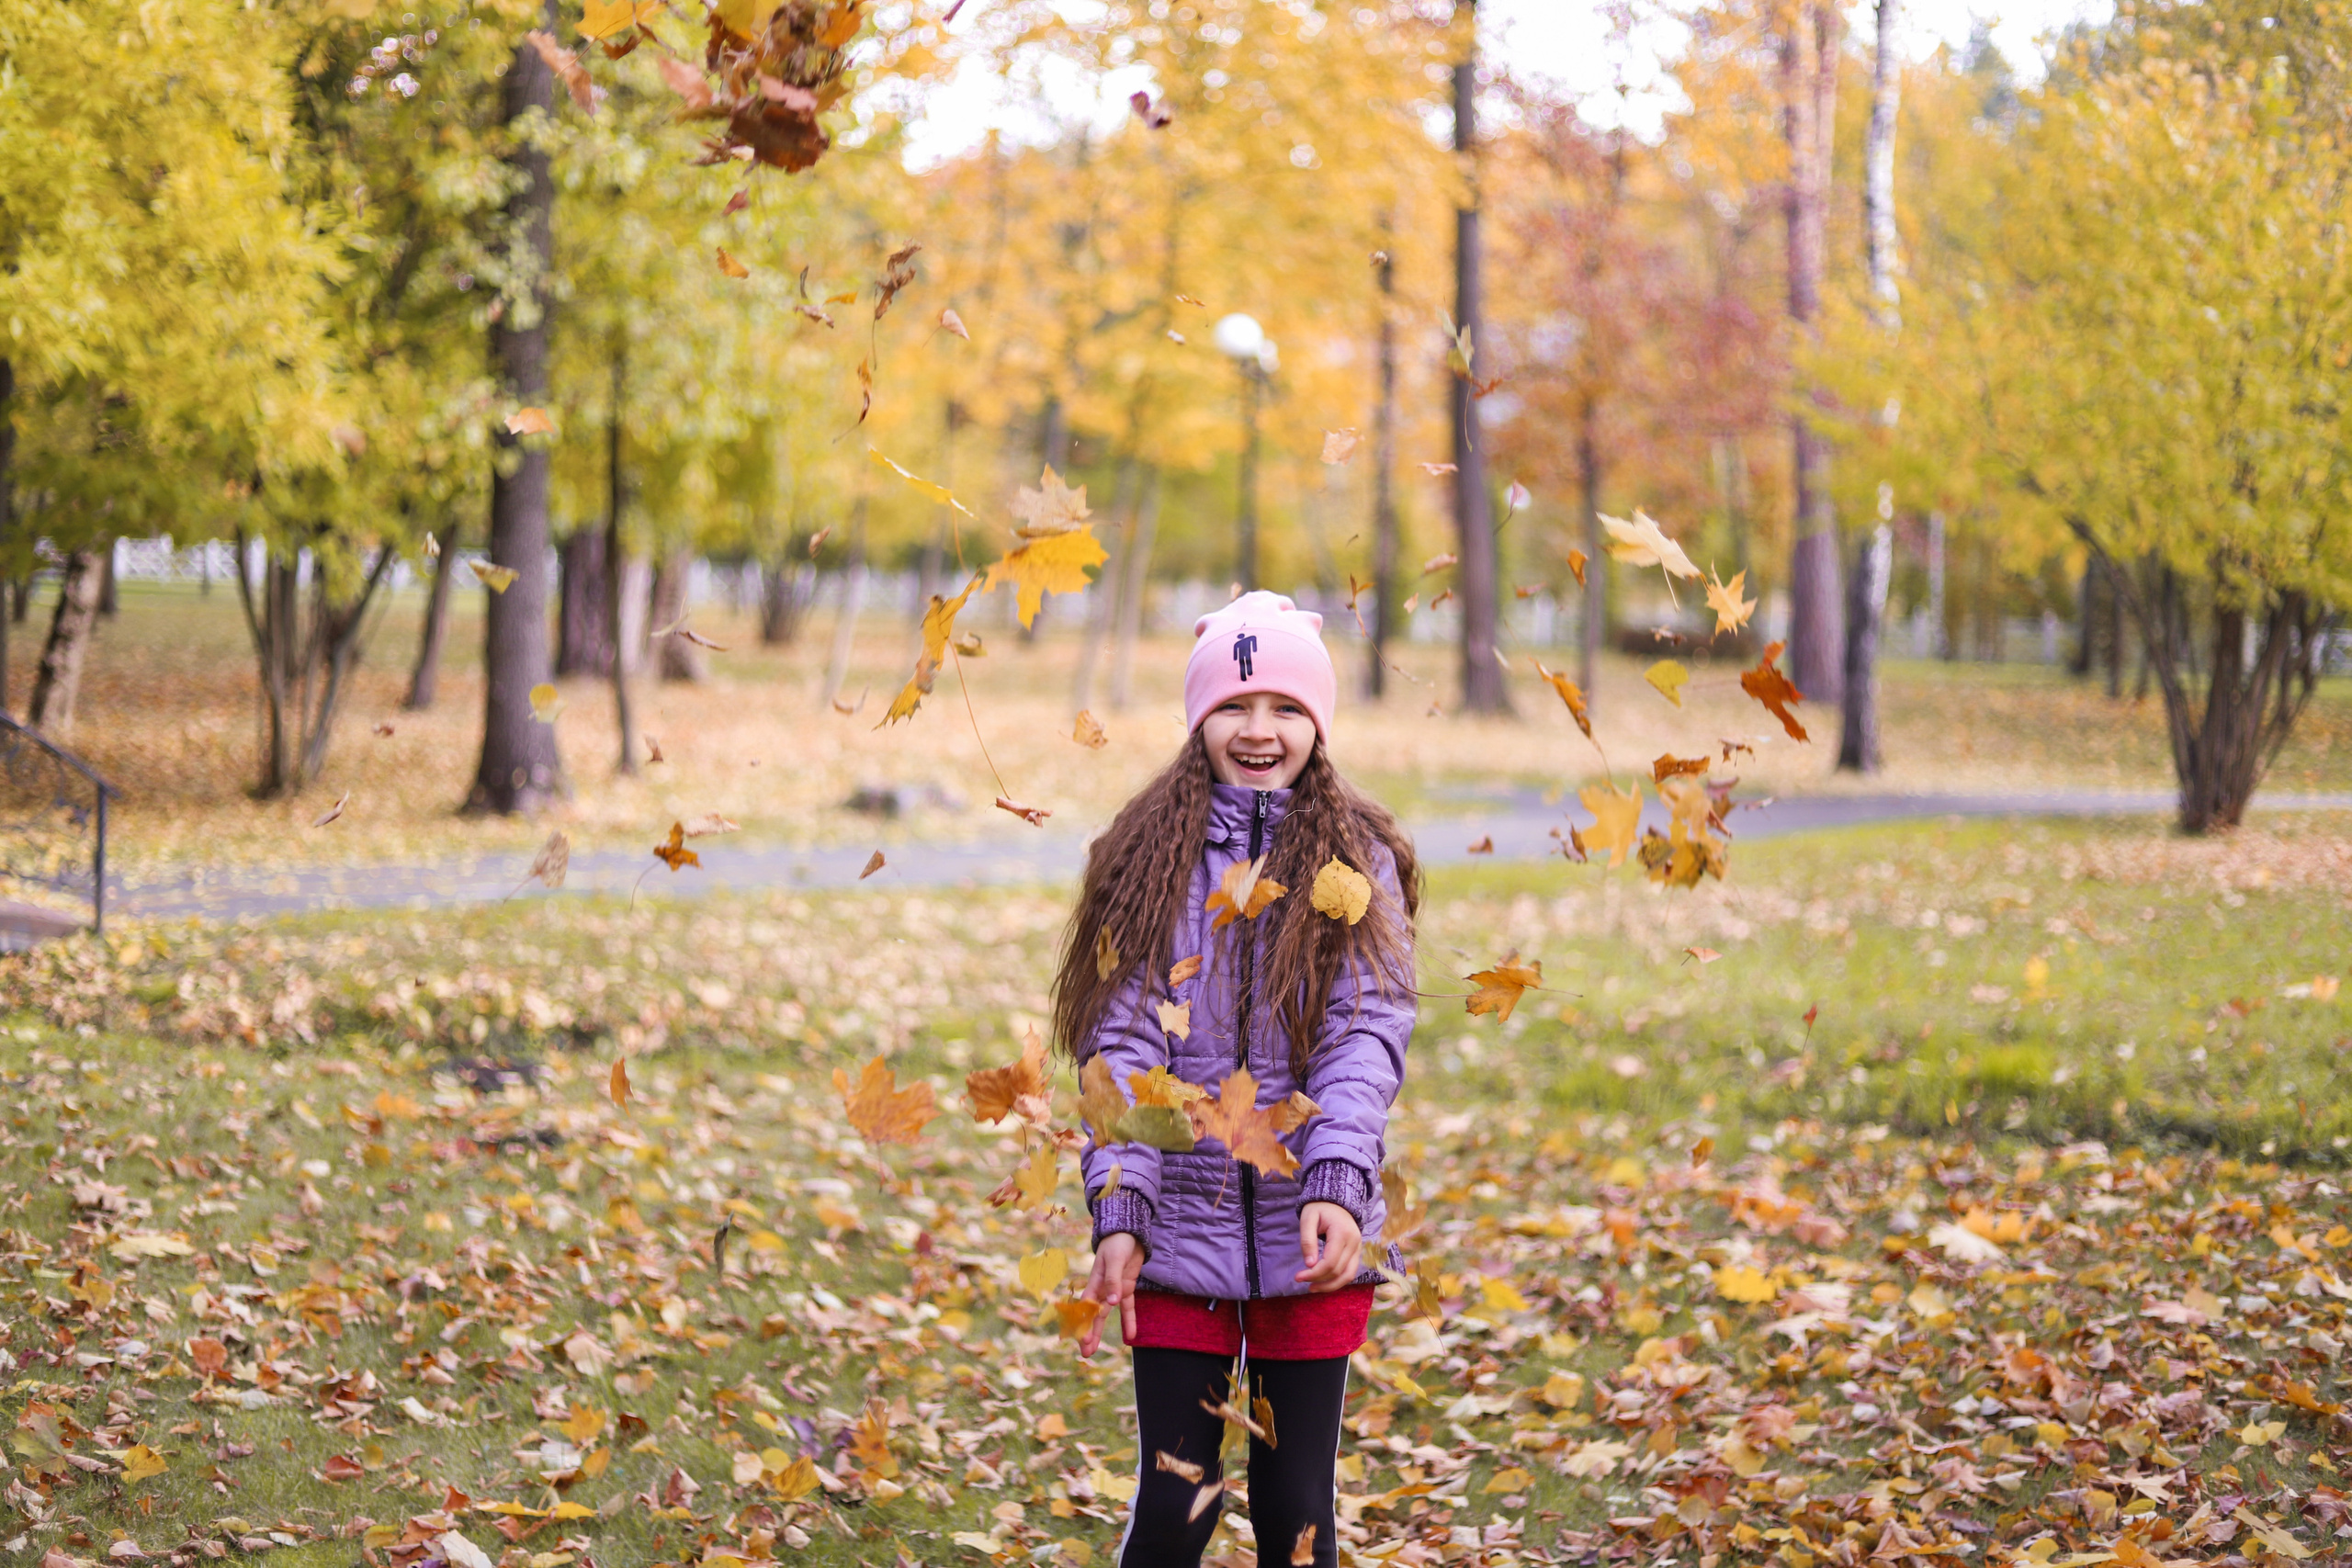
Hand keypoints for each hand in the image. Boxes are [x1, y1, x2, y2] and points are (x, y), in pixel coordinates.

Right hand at [1080, 1233, 1143, 1357]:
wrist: (1129, 1232)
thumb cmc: (1116, 1243)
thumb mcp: (1114, 1260)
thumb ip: (1112, 1281)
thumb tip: (1111, 1302)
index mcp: (1094, 1282)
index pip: (1086, 1307)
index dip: (1084, 1323)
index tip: (1083, 1339)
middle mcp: (1102, 1289)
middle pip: (1093, 1315)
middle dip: (1089, 1333)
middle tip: (1085, 1353)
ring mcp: (1114, 1290)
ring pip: (1106, 1315)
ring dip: (1101, 1332)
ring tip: (1096, 1351)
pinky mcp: (1126, 1288)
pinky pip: (1127, 1308)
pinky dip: (1129, 1320)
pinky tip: (1131, 1335)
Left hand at [1296, 1201, 1361, 1292]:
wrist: (1336, 1200)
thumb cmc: (1320, 1208)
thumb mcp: (1308, 1219)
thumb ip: (1308, 1241)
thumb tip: (1309, 1265)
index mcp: (1342, 1233)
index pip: (1330, 1262)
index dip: (1314, 1274)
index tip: (1298, 1276)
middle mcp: (1355, 1243)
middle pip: (1338, 1271)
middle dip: (1318, 1280)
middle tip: (1300, 1279)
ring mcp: (1358, 1248)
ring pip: (1348, 1276)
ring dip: (1330, 1286)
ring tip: (1312, 1288)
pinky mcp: (1357, 1253)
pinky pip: (1350, 1272)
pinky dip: (1337, 1280)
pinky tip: (1323, 1282)